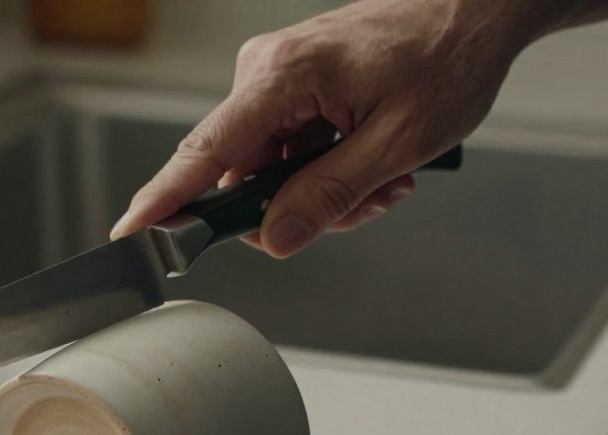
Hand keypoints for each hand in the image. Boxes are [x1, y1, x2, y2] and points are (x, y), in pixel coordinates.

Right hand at [109, 0, 534, 256]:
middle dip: (301, 205)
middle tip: (367, 202)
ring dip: (324, 190)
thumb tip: (274, 238)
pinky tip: (372, 163)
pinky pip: (288, 149)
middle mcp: (266, 70)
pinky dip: (327, 167)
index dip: (166, 198)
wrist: (475, 9)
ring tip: (385, 178)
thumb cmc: (446, 57)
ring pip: (271, 170)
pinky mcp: (292, 86)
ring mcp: (277, 77)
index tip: (132, 230)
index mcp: (283, 75)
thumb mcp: (397, 143)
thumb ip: (330, 196)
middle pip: (244, 174)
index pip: (207, 151)